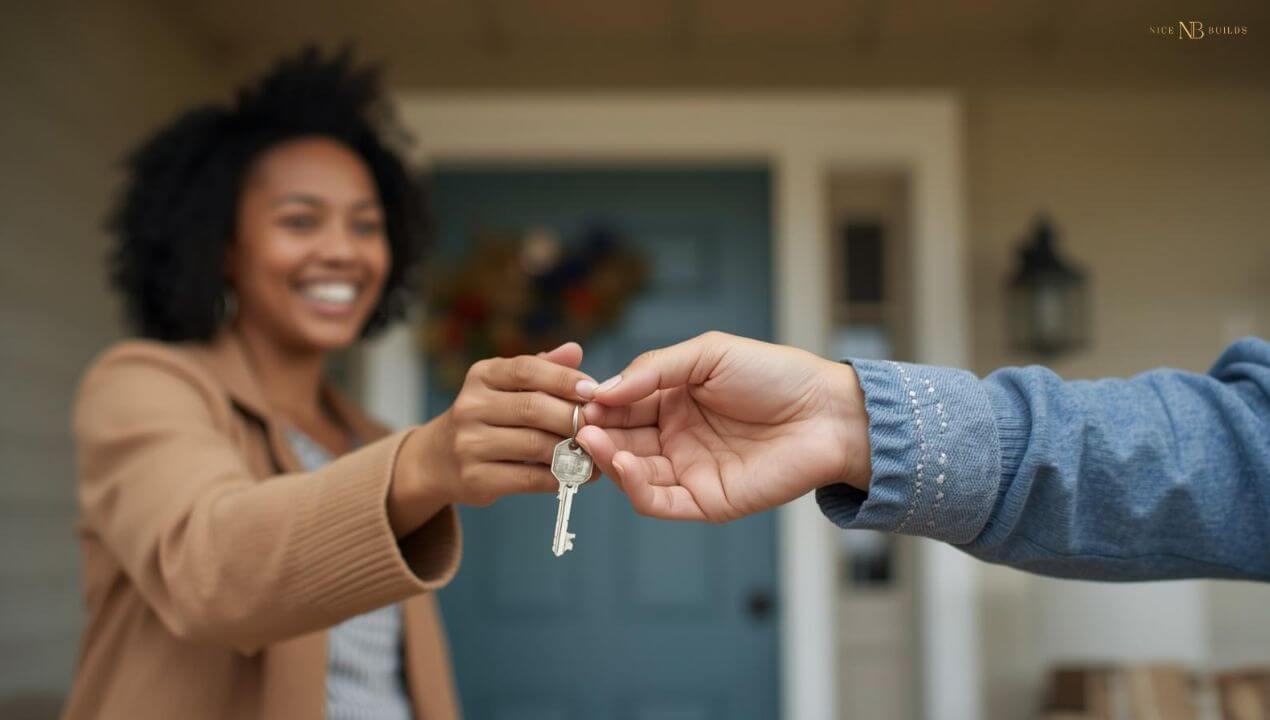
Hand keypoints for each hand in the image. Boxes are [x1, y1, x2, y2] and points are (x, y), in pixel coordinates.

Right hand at [389, 343, 596, 535]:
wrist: (438, 459)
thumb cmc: (489, 416)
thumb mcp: (507, 386)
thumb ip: (543, 369)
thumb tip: (575, 351)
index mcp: (482, 375)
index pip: (526, 370)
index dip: (564, 379)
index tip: (595, 391)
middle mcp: (470, 406)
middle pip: (533, 408)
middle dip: (573, 417)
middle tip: (601, 424)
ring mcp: (469, 444)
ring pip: (534, 445)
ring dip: (572, 449)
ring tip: (597, 451)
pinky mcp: (475, 478)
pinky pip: (528, 478)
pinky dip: (559, 476)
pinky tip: (579, 474)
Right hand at [575, 332, 870, 522]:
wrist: (829, 413)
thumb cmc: (776, 375)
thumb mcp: (708, 354)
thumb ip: (653, 370)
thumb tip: (601, 391)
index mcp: (672, 401)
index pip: (619, 407)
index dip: (596, 405)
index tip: (576, 400)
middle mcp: (674, 438)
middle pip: (618, 442)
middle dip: (592, 434)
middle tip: (573, 425)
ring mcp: (688, 471)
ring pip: (630, 473)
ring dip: (605, 459)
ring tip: (591, 439)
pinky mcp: (705, 501)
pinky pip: (658, 501)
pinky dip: (632, 487)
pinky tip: (620, 463)